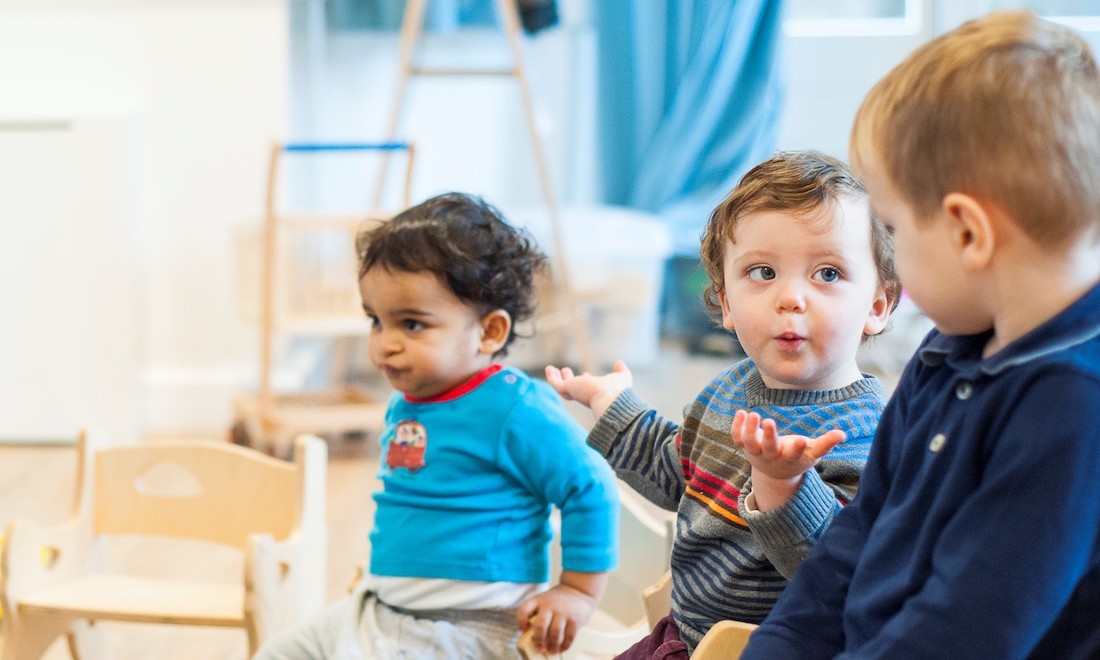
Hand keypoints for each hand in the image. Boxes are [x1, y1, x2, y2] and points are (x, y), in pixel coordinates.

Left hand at [515, 583, 597, 654]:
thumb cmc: (556, 601)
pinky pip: (569, 636)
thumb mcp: (543, 601)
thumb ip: (535, 614)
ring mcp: (563, 612)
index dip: (521, 621)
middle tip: (539, 648)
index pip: (524, 609)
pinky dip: (564, 646)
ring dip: (552, 645)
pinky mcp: (575, 619)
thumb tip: (530, 637)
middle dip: (539, 640)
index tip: (522, 630)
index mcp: (538, 600)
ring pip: (555, 633)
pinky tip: (560, 648)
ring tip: (551, 651)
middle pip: (540, 625)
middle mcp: (550, 605)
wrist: (577, 591)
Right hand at [544, 360, 633, 419]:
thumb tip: (619, 363)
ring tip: (552, 369)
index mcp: (597, 394)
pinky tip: (549, 368)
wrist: (612, 400)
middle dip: (570, 380)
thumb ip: (620, 371)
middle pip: (575, 389)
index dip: (587, 381)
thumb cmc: (619, 392)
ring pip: (563, 388)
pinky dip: (551, 377)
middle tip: (566, 371)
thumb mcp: (622, 377)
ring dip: (557, 378)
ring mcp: (576, 393)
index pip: (590, 388)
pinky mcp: (568, 389)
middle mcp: (586, 395)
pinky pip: (556, 384)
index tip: (587, 375)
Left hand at [731, 410, 845, 510]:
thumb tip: (843, 434)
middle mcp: (771, 456)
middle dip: (769, 436)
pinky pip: (737, 438)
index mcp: (790, 458)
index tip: (801, 440)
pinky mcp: (745, 446)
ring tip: (753, 414)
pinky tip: (741, 412)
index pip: (794, 455)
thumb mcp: (812, 453)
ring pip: (749, 443)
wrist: (775, 473)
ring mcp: (756, 452)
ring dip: (749, 430)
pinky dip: (737, 427)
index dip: (797, 449)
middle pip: (768, 448)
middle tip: (770, 421)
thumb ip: (826, 444)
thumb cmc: (797, 458)